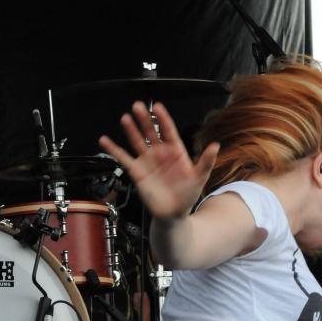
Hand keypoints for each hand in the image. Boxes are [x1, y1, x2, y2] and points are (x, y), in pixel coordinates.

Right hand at [99, 101, 218, 220]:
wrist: (173, 213)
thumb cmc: (187, 195)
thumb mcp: (199, 177)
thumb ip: (206, 161)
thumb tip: (216, 146)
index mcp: (176, 151)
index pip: (168, 130)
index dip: (163, 118)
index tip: (157, 107)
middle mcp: (160, 153)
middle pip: (150, 132)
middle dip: (144, 119)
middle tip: (137, 106)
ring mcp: (147, 161)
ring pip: (137, 141)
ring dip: (131, 129)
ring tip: (126, 118)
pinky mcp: (137, 171)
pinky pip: (123, 158)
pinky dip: (113, 149)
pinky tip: (105, 140)